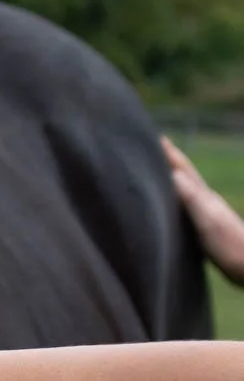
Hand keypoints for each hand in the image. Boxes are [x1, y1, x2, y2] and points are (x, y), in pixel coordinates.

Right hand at [164, 136, 243, 284]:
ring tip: (154, 170)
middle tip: (150, 146)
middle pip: (183, 173)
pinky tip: (169, 204)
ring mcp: (205, 213)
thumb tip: (172, 174)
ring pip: (182, 189)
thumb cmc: (230, 246)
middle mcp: (204, 200)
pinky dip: (172, 198)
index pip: (182, 167)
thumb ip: (191, 197)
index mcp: (203, 195)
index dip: (167, 152)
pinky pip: (181, 206)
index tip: (152, 135)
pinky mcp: (204, 228)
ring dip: (169, 177)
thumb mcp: (207, 220)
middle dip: (168, 159)